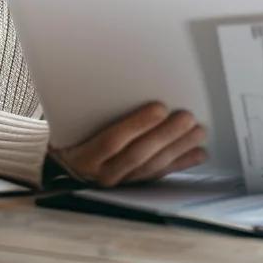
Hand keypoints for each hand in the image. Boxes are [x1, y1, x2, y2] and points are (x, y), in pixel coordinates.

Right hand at [49, 103, 206, 186]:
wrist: (64, 164)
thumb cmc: (71, 134)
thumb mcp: (72, 122)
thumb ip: (92, 109)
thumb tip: (119, 78)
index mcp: (83, 154)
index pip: (111, 141)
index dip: (137, 125)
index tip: (160, 107)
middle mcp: (101, 173)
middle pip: (137, 154)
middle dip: (165, 136)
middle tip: (188, 117)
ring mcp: (119, 181)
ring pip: (152, 166)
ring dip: (178, 149)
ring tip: (198, 132)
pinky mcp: (134, 184)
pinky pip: (159, 175)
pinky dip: (181, 164)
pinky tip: (199, 154)